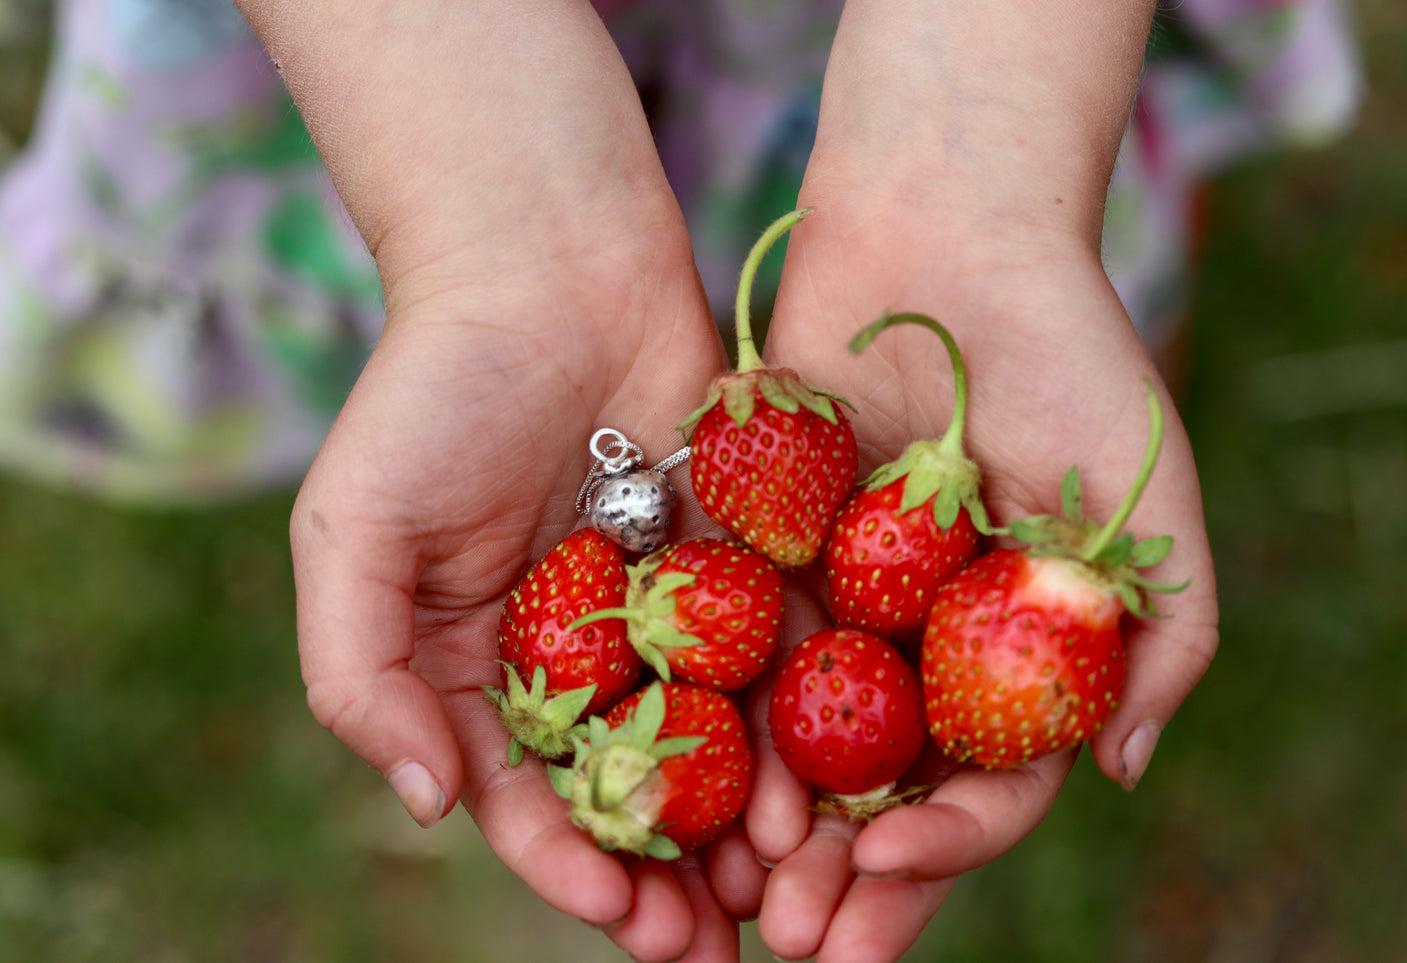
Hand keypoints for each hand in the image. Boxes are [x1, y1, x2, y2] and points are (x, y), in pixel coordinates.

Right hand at [238, 1, 768, 955]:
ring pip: (714, 750)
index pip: (527, 798)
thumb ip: (361, 673)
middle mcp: (581, 658)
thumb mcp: (354, 531)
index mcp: (484, 667)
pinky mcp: (745, 566)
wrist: (549, 265)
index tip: (620, 917)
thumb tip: (430, 806)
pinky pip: (777, 662)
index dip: (569, 867)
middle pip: (631, 796)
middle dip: (668, 879)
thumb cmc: (434, 392)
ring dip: (744, 830)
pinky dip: (796, 729)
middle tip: (715, 949)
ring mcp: (669, 617)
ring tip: (784, 896)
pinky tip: (828, 787)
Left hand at [741, 186, 1217, 960]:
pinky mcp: (758, 554)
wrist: (948, 231)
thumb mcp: (1148, 497)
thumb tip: (1120, 772)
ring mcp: (836, 605)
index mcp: (1011, 653)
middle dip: (846, 874)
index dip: (944, 846)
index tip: (891, 875)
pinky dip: (708, 722)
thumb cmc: (1069, 355)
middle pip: (880, 790)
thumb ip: (1164, 636)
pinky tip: (674, 781)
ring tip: (732, 897)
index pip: (984, 785)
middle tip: (799, 941)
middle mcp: (920, 645)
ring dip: (765, 828)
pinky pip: (729, 652)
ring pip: (796, 745)